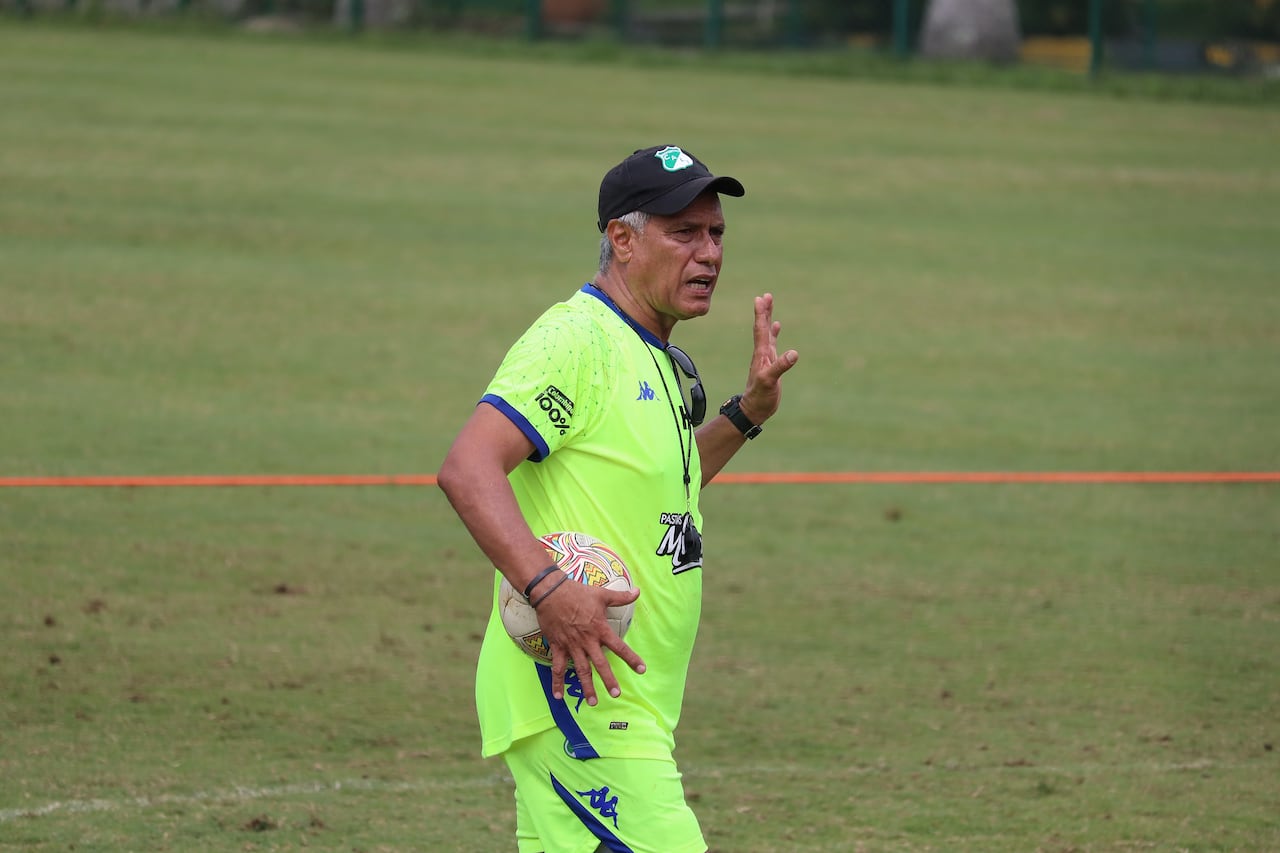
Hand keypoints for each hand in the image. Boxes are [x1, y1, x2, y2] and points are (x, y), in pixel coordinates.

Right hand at [535, 581, 644, 705]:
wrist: (551, 593)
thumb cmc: (578, 593)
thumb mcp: (602, 594)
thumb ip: (621, 597)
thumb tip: (638, 592)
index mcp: (600, 629)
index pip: (619, 647)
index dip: (631, 658)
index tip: (641, 670)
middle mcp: (587, 641)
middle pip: (600, 664)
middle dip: (609, 680)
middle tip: (616, 694)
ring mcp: (572, 646)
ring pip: (581, 670)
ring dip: (587, 686)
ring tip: (593, 702)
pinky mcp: (558, 647)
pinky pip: (557, 668)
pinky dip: (557, 682)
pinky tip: (558, 696)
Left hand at [738, 293, 798, 424]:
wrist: (754, 409)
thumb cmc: (760, 396)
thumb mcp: (770, 381)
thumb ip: (781, 367)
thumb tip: (794, 353)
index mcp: (761, 354)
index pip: (760, 330)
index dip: (761, 314)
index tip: (761, 298)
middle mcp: (762, 353)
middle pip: (762, 328)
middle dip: (764, 311)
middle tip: (766, 295)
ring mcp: (766, 358)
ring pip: (767, 334)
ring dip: (768, 319)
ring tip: (769, 305)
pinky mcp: (770, 364)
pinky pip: (772, 344)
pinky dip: (774, 334)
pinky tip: (777, 327)